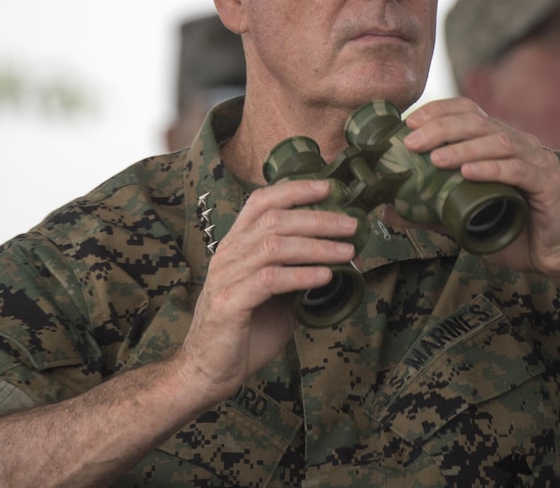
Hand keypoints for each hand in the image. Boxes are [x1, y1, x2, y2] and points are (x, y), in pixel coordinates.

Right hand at [171, 179, 359, 406]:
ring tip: (346, 252)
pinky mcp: (229, 303)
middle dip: (317, 218)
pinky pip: (269, 280)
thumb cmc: (246, 331)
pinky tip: (324, 276)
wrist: (208, 372)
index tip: (328, 187)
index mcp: (236, 245)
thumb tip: (344, 258)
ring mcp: (226, 278)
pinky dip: (301, 275)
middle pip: (274, 220)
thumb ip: (302, 274)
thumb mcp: (278, 296)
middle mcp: (228, 254)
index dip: (294, 189)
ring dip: (315, 246)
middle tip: (351, 225)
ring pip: (273, 246)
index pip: (260, 201)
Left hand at [402, 98, 559, 289]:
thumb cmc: (515, 232)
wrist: (558, 257)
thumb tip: (387, 209)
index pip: (468, 111)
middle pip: (478, 122)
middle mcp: (520, 143)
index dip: (438, 111)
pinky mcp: (548, 183)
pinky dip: (491, 168)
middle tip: (411, 142)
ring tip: (434, 158)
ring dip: (463, 147)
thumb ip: (430, 211)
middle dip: (441, 128)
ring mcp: (537, 160)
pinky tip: (468, 173)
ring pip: (498, 141)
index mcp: (500, 142)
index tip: (408, 123)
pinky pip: (518, 169)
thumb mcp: (464, 219)